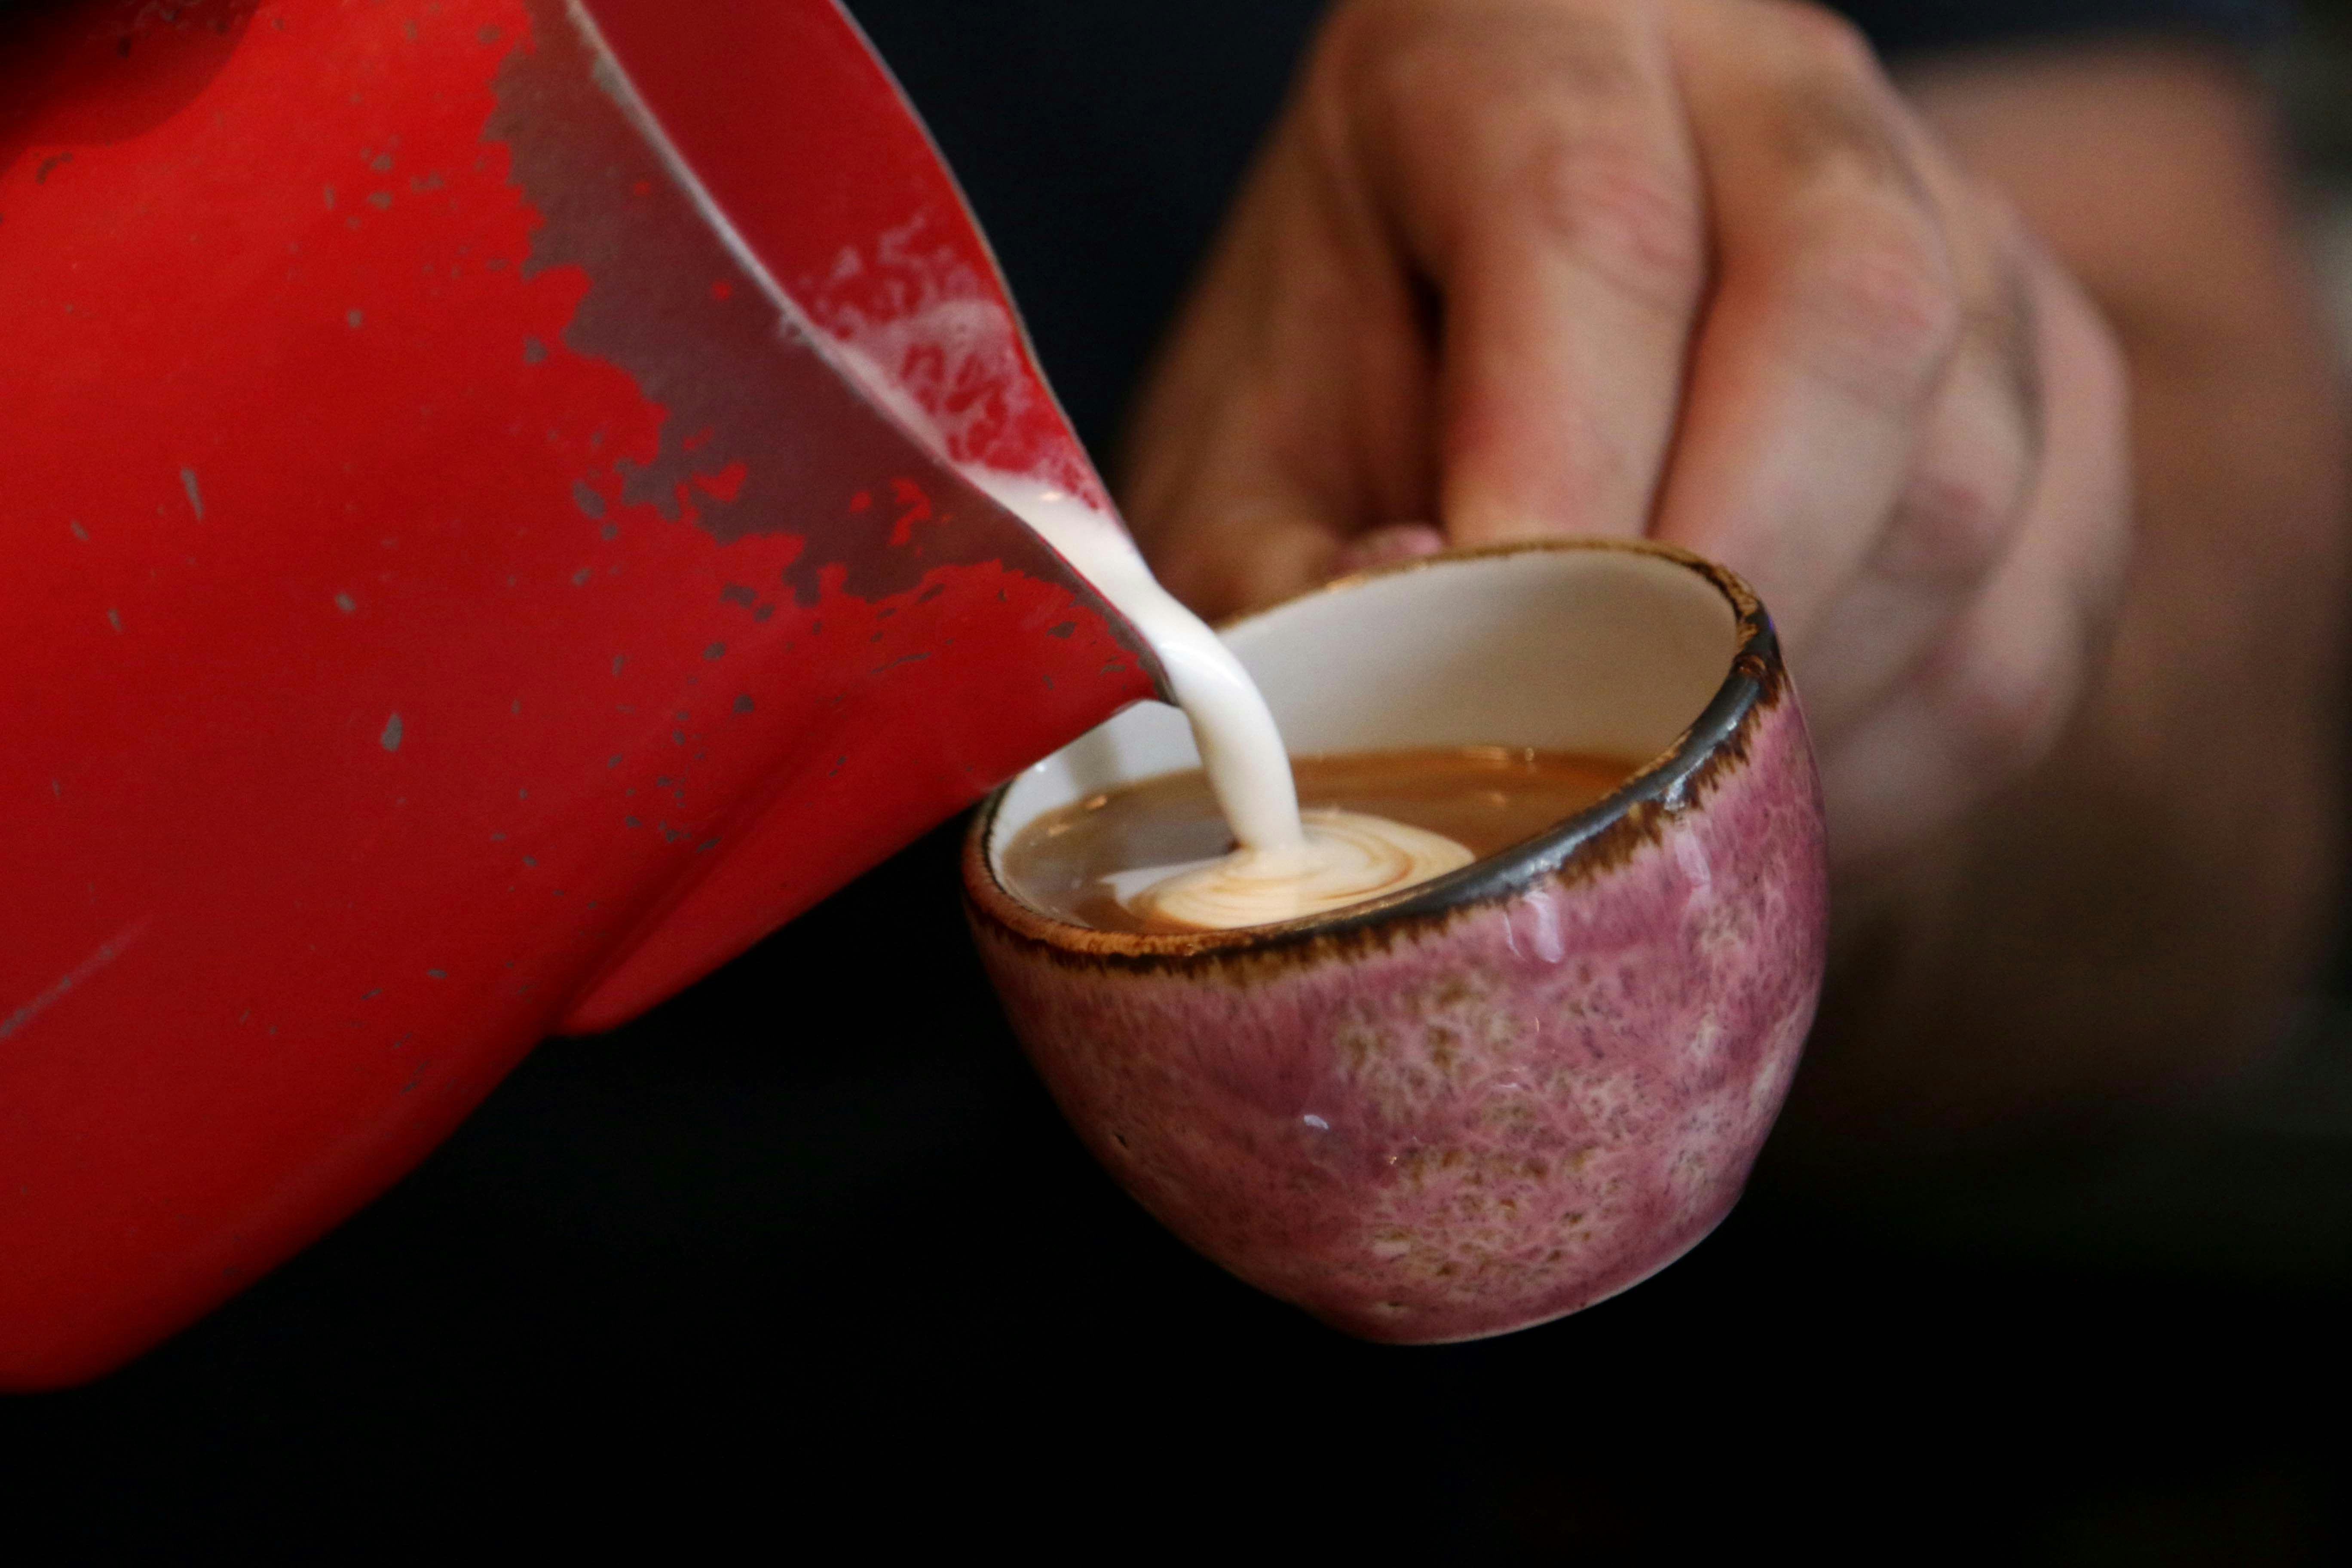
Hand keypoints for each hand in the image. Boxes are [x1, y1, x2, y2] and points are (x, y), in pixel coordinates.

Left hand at [1119, 0, 2132, 868]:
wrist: (1499, 360)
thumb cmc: (1355, 402)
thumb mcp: (1249, 463)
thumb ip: (1279, 572)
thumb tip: (1409, 655)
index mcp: (1539, 41)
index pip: (1595, 220)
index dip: (1555, 470)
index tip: (1489, 656)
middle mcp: (1780, 96)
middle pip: (1848, 317)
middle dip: (1718, 593)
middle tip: (1598, 751)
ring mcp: (1961, 232)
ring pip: (1962, 484)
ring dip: (1802, 692)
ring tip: (1652, 775)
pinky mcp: (2053, 399)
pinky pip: (2021, 624)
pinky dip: (1886, 750)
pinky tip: (1753, 778)